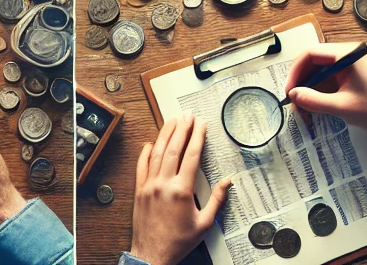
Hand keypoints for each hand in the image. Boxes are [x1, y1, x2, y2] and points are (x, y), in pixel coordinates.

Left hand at [130, 114, 231, 264]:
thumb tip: (226, 182)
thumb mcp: (205, 224)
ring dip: (165, 134)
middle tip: (188, 115)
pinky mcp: (139, 188)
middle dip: (182, 129)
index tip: (201, 125)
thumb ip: (217, 201)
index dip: (197, 137)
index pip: (191, 156)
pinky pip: (142, 164)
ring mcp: (149, 184)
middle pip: (174, 148)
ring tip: (172, 121)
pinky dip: (146, 151)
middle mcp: (163, 183)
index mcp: (181, 191)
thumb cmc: (179, 242)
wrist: (153, 254)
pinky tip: (152, 142)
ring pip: (157, 152)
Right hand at [286, 43, 366, 131]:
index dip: (296, 70)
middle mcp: (346, 53)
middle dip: (300, 78)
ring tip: (301, 101)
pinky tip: (313, 99)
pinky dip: (318, 86)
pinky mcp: (350, 71)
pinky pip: (327, 74)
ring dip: (308, 84)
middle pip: (313, 59)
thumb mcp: (342, 107)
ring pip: (318, 67)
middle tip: (293, 96)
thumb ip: (315, 100)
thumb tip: (293, 95)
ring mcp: (348, 62)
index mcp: (346, 54)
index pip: (311, 53)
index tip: (290, 88)